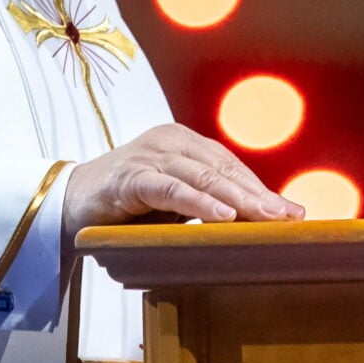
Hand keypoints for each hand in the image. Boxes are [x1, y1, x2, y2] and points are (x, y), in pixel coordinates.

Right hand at [62, 123, 304, 235]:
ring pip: (202, 176)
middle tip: (288, 217)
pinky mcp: (130, 177)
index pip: (231, 165)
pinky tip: (221, 216)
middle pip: (222, 169)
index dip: (262, 188)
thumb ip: (207, 201)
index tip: (292, 212)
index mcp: (184, 142)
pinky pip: (170, 188)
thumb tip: (256, 221)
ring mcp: (149, 156)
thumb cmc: (129, 203)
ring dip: (236, 199)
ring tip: (264, 217)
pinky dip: (198, 201)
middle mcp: (170, 141)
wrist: (71, 203)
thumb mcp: (174, 200)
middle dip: (258, 194)